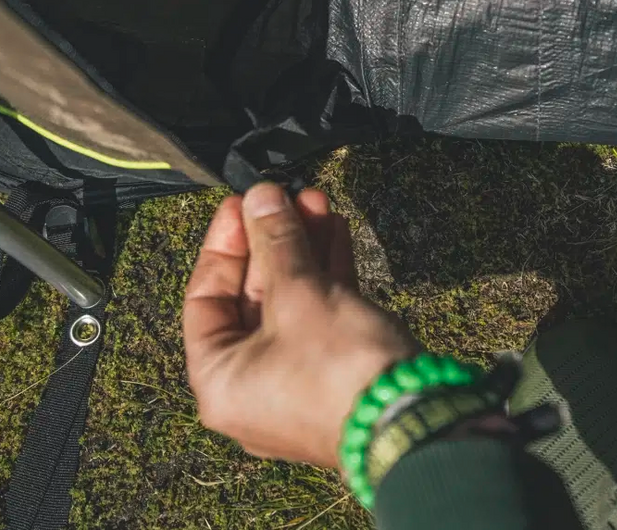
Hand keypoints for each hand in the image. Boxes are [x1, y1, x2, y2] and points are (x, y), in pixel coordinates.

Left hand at [183, 183, 418, 468]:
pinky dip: (325, 276)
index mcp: (219, 380)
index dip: (224, 244)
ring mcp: (293, 383)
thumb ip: (276, 240)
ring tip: (316, 202)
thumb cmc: (339, 370)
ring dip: (302, 251)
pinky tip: (336, 232)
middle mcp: (249, 387)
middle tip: (285, 197)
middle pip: (250, 297)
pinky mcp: (334, 375)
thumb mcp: (299, 293)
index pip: (203, 298)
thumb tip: (261, 197)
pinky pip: (318, 317)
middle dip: (272, 241)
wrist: (413, 420)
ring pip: (289, 303)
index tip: (243, 204)